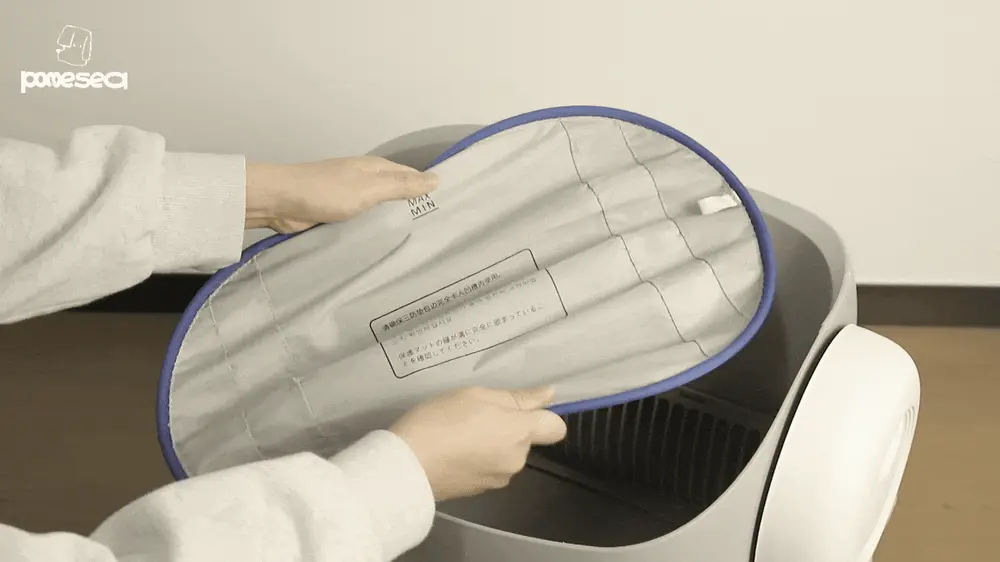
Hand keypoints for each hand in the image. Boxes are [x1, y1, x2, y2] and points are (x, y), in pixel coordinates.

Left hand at [244, 156, 437, 232]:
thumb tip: (437, 178)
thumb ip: (402, 186)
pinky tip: (381, 246)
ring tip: (414, 245)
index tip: (447, 209)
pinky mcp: (335, 214)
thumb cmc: (326, 192)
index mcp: (375, 168)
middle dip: (411, 208)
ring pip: (378, 210)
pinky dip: (371, 230)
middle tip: (435, 235)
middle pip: (395, 193)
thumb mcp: (369, 189)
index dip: (426, 189)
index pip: (410, 176)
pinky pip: (361, 222)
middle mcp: (364, 180)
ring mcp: (349, 197)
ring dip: (390, 222)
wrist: (280, 202)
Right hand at [389, 386, 567, 501]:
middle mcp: (517, 460)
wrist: (407, 466)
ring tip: (459, 433)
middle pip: (525, 440)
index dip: (542, 415)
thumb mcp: (477, 395)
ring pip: (506, 454)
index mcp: (521, 433)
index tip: (519, 407)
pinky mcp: (479, 491)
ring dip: (491, 444)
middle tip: (474, 414)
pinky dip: (477, 460)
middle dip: (507, 428)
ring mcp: (499, 479)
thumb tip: (550, 394)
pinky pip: (488, 469)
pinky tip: (453, 452)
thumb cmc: (443, 420)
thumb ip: (517, 397)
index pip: (556, 427)